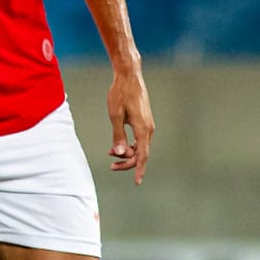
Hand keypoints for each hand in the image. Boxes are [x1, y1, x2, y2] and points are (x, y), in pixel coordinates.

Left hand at [106, 67, 153, 183]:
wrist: (129, 76)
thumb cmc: (120, 94)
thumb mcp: (115, 115)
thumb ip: (118, 135)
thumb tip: (119, 153)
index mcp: (143, 129)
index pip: (142, 156)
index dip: (138, 170)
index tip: (136, 182)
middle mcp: (148, 129)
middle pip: (141, 153)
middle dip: (127, 162)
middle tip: (111, 166)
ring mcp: (148, 124)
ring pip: (140, 146)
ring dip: (127, 152)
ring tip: (110, 153)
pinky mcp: (144, 120)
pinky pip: (139, 138)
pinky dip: (129, 144)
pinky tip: (118, 145)